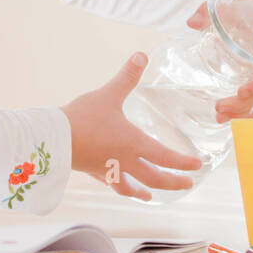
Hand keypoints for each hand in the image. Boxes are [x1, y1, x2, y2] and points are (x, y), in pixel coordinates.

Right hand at [61, 52, 203, 201]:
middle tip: (187, 185)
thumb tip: (142, 55)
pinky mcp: (93, 171)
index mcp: (134, 144)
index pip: (166, 158)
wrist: (53, 139)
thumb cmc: (83, 117)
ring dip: (144, 192)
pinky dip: (119, 185)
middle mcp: (125, 161)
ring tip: (150, 197)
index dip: (184, 163)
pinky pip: (111, 183)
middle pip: (155, 178)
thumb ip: (127, 77)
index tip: (198, 166)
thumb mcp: (109, 94)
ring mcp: (109, 169)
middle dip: (173, 183)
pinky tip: (117, 184)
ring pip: (132, 187)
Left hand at [186, 0, 252, 121]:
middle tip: (220, 107)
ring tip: (219, 116)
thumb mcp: (226, 7)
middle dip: (245, 103)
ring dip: (242, 111)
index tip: (241, 91)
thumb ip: (208, 12)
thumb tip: (192, 22)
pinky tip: (227, 119)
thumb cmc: (241, 10)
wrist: (251, 13)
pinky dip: (245, 113)